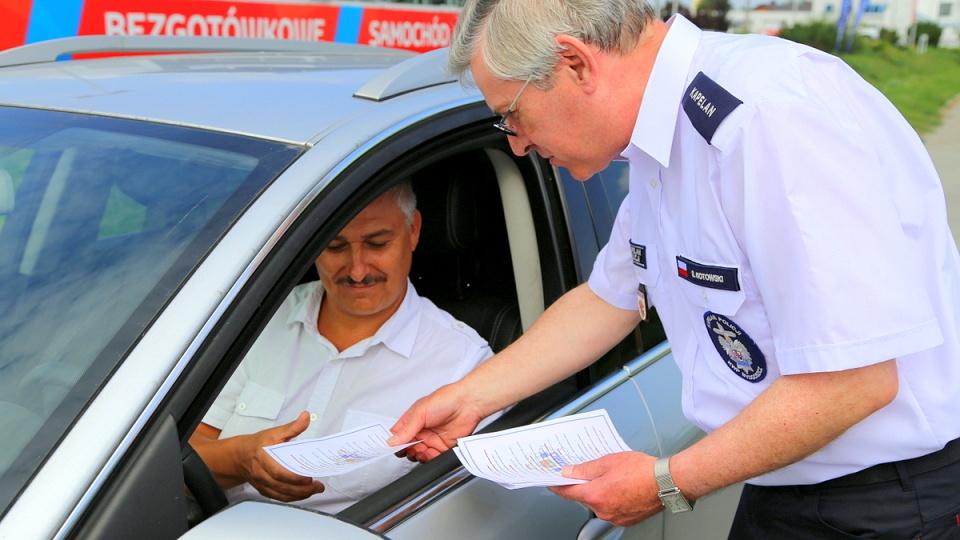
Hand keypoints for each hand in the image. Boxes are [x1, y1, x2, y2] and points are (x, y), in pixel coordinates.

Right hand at [238, 411, 324, 501]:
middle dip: (301, 489)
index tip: (309, 477)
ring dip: (299, 495)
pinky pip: (279, 497)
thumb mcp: (274, 432)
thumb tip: (306, 417)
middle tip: (317, 486)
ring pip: (281, 494)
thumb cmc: (258, 443)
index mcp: (262, 457)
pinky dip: (292, 498)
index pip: (278, 471)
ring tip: (315, 490)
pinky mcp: (264, 490)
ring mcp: (261, 483)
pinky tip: (304, 493)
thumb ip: (292, 427)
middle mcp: (260, 473)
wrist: (240, 456)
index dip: (294, 477)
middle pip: (281, 486)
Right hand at [388, 383, 485, 462]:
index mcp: (413, 420)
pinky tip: (430, 454)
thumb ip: (406, 429)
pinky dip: (430, 459)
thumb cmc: (445, 399)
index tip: (393, 448)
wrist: (468, 403)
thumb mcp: (420, 412)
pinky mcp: (443, 446)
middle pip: (408, 447)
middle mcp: (422, 430)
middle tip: (409, 450)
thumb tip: (392, 441)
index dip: (394, 443)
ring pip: (420, 454)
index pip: (398, 435)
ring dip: (418, 456)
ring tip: (420, 451)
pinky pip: (434, 457)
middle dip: (407, 451)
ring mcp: (432, 439)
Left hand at [548, 452, 662, 526]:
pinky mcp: (627, 519)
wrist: (667, 482)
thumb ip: (585, 469)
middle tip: (588, 472)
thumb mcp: (608, 461)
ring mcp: (615, 517)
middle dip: (584, 486)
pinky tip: (621, 487)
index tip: (551, 482)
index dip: (557, 486)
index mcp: (595, 495)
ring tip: (612, 477)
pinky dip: (612, 499)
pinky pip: (612, 509)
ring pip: (599, 504)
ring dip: (600, 492)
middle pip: (584, 498)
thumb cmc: (642, 471)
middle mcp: (603, 510)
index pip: (567, 493)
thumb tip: (569, 472)